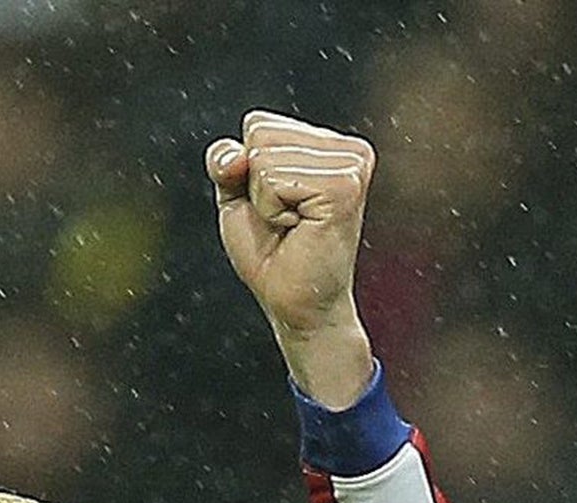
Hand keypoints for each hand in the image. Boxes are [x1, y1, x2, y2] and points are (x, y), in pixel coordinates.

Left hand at [206, 112, 375, 408]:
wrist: (294, 303)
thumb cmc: (270, 254)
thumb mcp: (237, 199)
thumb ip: (226, 162)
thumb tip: (234, 155)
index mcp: (327, 144)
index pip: (258, 125)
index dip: (246, 171)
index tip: (274, 206)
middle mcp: (346, 148)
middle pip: (260, 135)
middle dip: (254, 186)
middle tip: (284, 220)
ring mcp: (350, 164)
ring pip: (264, 157)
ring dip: (265, 201)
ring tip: (293, 225)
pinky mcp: (345, 185)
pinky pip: (275, 179)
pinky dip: (272, 209)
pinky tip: (299, 227)